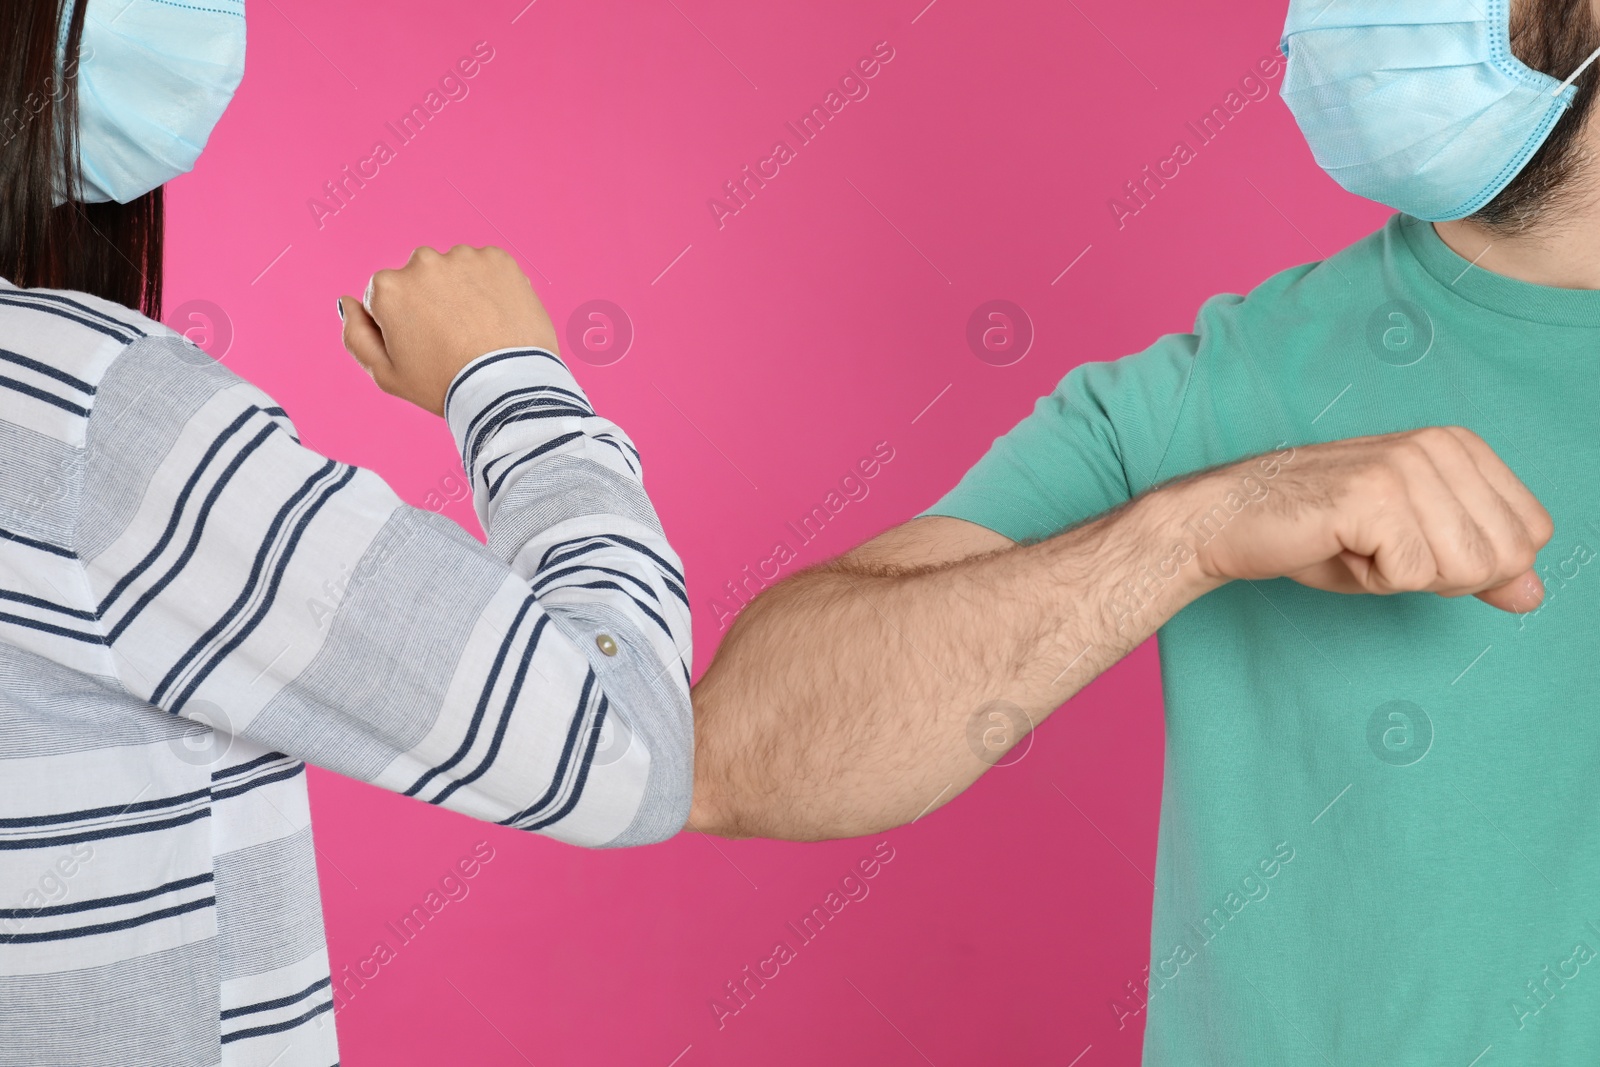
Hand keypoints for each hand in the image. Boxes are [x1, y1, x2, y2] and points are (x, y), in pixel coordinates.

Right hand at [337, 245, 558, 416]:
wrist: (509, 387)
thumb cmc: (445, 385)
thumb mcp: (386, 374)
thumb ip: (355, 335)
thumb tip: (348, 301)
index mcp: (387, 286)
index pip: (385, 297)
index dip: (403, 325)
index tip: (424, 345)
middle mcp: (421, 261)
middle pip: (419, 279)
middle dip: (431, 301)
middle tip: (453, 339)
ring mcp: (463, 256)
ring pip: (454, 271)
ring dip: (461, 292)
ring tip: (478, 330)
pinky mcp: (498, 259)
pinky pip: (487, 269)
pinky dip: (491, 287)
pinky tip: (497, 317)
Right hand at [1179, 426, 1553, 612]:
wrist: (1230, 520)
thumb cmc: (1316, 532)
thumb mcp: (1414, 549)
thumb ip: (1480, 566)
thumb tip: (1533, 595)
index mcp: (1459, 446)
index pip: (1530, 534)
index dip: (1474, 565)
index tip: (1411, 545)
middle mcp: (1439, 446)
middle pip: (1504, 557)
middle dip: (1443, 576)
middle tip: (1382, 549)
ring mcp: (1407, 466)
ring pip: (1463, 569)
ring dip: (1405, 578)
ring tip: (1358, 546)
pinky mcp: (1374, 495)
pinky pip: (1411, 574)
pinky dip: (1372, 580)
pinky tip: (1339, 547)